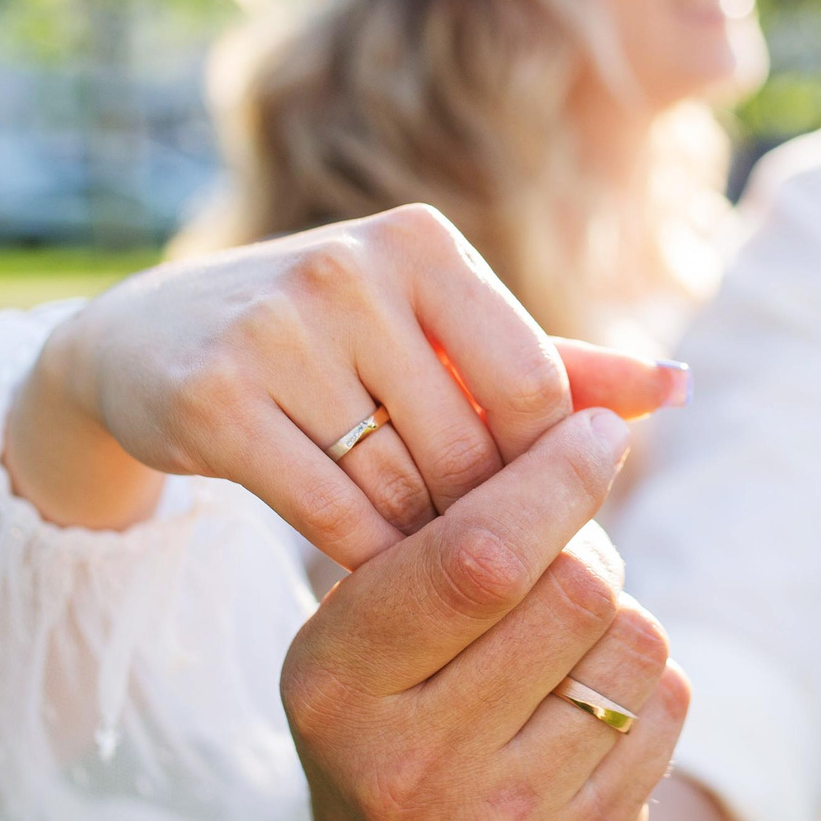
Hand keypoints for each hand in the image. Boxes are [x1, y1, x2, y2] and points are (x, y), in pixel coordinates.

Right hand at [1, 203, 685, 561]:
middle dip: (485, 517)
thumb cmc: (327, 340)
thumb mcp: (435, 334)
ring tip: (435, 576)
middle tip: (488, 564)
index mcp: (423, 244)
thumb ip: (558, 365)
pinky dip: (362, 559)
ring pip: (401, 487)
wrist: (143, 343)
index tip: (542, 513)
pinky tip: (372, 576)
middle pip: (472, 445)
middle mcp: (351, 269)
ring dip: (426, 549)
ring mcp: (277, 329)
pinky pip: (330, 513)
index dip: (549, 468)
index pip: (536, 384)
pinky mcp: (215, 399)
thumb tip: (678, 387)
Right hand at [279, 405, 688, 820]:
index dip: (552, 479)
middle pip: (574, 590)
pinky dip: (647, 679)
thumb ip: (439, 531)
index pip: (475, 559)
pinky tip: (589, 701)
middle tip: (565, 551)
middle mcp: (411, 767)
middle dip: (585, 545)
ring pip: (634, 642)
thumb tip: (585, 415)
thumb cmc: (393, 705)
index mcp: (337, 686)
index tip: (597, 431)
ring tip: (568, 638)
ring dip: (619, 614)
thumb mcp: (363, 623)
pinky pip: (669, 705)